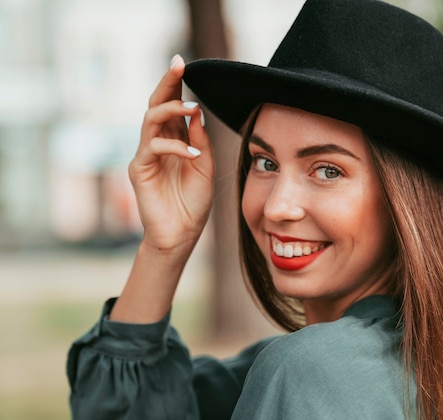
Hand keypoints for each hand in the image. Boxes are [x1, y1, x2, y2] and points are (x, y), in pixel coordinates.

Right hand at [129, 54, 213, 255]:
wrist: (182, 234)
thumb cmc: (194, 202)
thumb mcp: (205, 167)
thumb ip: (200, 140)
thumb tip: (196, 110)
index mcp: (174, 140)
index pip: (172, 107)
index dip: (176, 85)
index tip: (183, 64)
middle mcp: (158, 143)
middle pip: (156, 105)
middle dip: (166, 84)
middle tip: (177, 64)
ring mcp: (146, 155)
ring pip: (150, 120)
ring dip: (170, 110)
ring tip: (191, 108)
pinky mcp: (140, 170)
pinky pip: (153, 149)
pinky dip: (174, 148)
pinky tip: (193, 155)